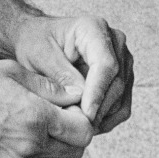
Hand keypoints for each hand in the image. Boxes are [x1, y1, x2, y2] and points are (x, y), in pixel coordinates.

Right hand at [0, 59, 94, 157]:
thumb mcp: (12, 71)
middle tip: (54, 119)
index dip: (82, 119)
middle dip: (71, 135)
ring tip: (30, 128)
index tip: (69, 109)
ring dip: (52, 148)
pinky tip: (14, 141)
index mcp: (35, 117)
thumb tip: (78, 95)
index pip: (85, 131)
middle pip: (75, 151)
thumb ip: (50, 86)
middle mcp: (29, 147)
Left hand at [14, 14, 134, 132]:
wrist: (38, 40)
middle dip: (99, 109)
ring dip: (103, 117)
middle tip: (78, 128)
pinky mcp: (122, 78)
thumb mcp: (38, 54)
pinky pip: (122, 105)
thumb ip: (59, 73)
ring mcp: (122, 60)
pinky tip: (87, 126)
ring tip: (79, 129)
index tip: (86, 114)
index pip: (105, 64)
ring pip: (121, 97)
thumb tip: (80, 95)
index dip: (97, 92)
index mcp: (94, 28)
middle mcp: (115, 42)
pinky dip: (107, 119)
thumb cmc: (35, 42)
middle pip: (117, 82)